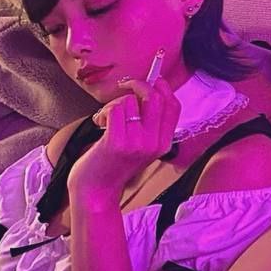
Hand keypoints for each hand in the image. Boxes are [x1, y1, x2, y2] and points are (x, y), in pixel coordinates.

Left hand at [68, 77, 179, 202]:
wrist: (96, 191)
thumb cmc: (114, 164)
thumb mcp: (141, 146)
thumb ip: (150, 124)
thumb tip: (150, 90)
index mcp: (164, 143)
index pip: (173, 107)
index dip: (163, 88)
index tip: (153, 79)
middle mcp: (154, 143)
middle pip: (155, 99)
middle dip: (138, 85)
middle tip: (125, 86)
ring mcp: (137, 143)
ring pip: (130, 102)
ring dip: (114, 104)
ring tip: (107, 119)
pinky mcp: (117, 142)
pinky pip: (115, 109)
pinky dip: (104, 111)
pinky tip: (100, 123)